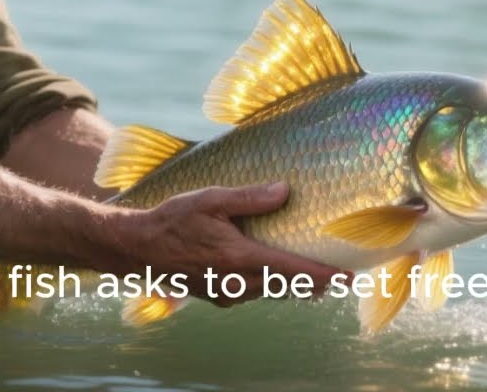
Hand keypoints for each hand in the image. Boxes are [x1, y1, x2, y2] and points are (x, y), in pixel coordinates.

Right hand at [123, 182, 345, 306]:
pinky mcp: (218, 296)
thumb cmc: (173, 219)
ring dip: (295, 286)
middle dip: (316, 283)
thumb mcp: (210, 199)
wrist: (138, 249)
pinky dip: (272, 285)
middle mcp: (237, 283)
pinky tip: (276, 275)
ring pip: (273, 292)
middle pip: (288, 287)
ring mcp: (227, 293)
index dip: (323, 275)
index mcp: (239, 258)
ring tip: (318, 277)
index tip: (348, 277)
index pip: (292, 271)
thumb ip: (249, 197)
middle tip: (343, 276)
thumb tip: (285, 190)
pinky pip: (254, 293)